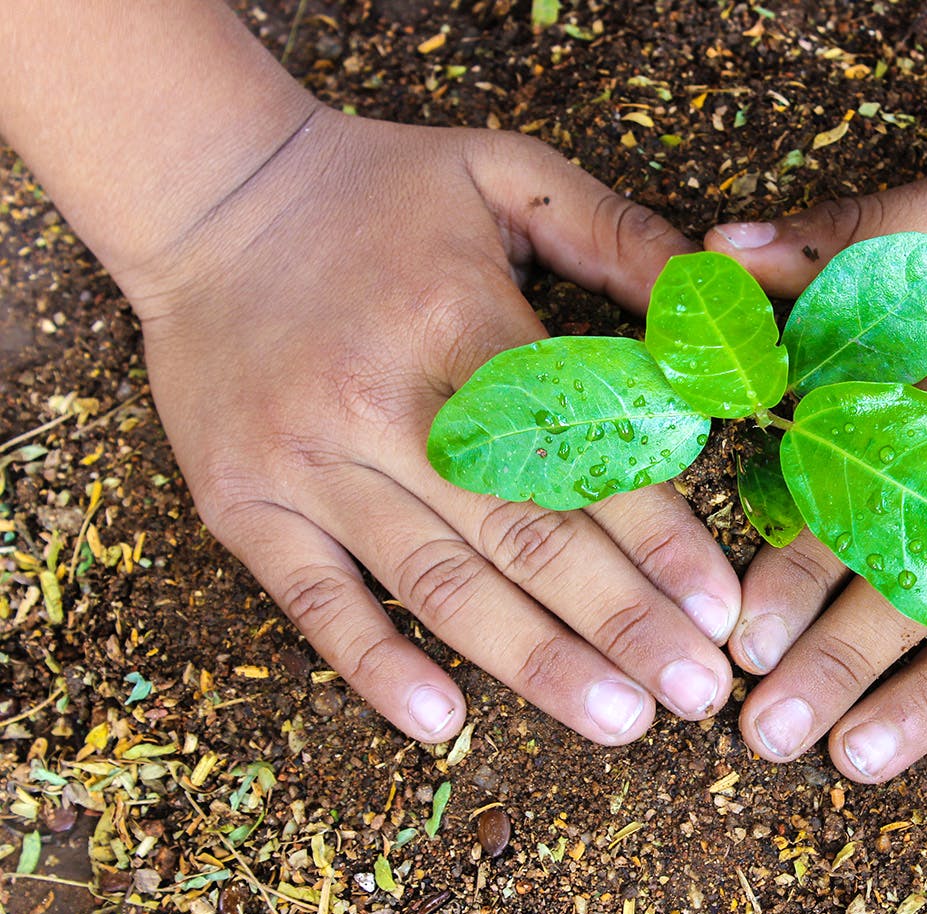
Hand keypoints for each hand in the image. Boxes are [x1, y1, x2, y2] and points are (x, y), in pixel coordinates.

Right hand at [120, 108, 740, 743]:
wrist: (205, 193)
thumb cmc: (375, 191)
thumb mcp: (505, 174)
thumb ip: (616, 235)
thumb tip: (716, 313)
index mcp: (457, 319)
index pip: (575, 447)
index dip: (655, 534)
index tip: (719, 608)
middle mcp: (381, 402)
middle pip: (520, 533)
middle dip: (620, 621)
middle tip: (697, 692)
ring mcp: (306, 462)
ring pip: (437, 582)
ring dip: (533, 662)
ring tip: (619, 721)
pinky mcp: (244, 503)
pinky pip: (314, 600)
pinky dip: (376, 665)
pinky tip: (443, 723)